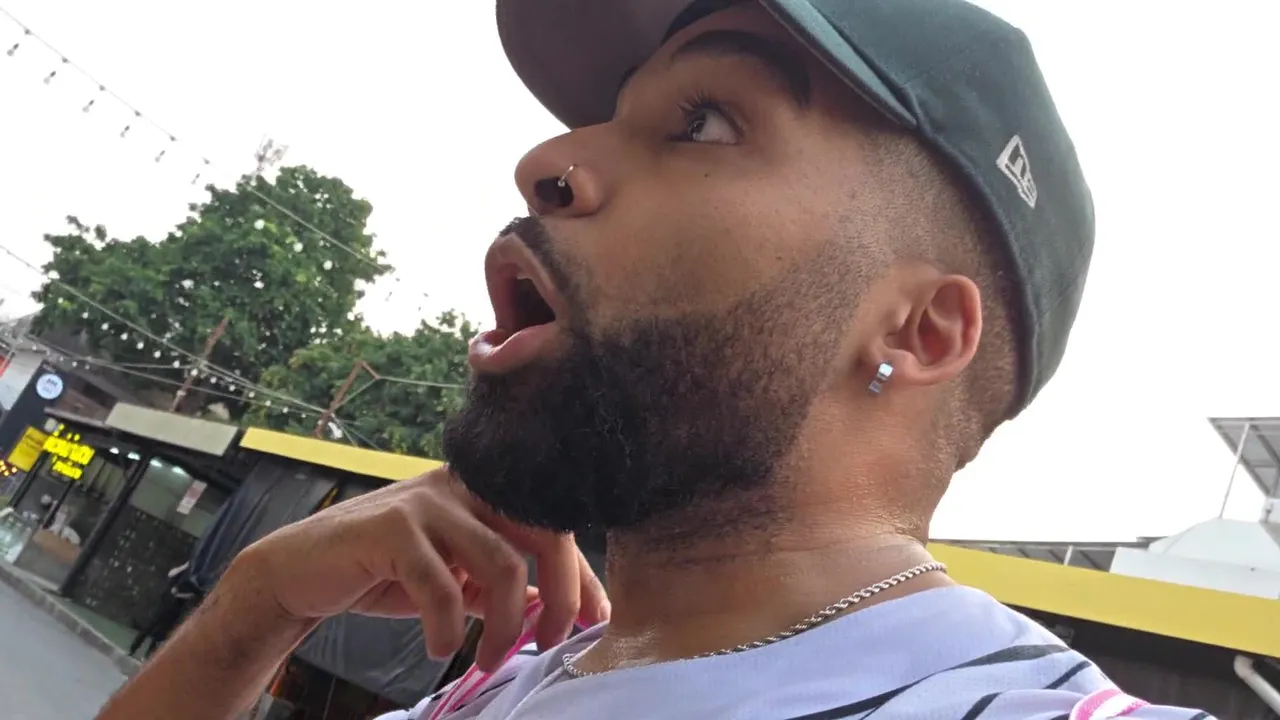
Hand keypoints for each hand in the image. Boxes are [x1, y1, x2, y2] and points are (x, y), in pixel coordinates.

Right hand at [230, 467, 609, 670]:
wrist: (302, 571)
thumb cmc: (384, 571)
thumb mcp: (456, 578)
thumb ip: (501, 586)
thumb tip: (557, 608)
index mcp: (485, 491)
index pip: (554, 525)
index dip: (583, 575)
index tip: (597, 620)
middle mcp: (463, 486)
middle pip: (543, 532)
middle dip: (562, 593)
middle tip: (551, 641)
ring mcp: (428, 503)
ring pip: (501, 563)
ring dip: (505, 624)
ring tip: (490, 657)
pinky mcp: (392, 528)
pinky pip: (442, 585)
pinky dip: (448, 627)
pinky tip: (441, 648)